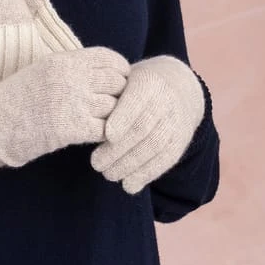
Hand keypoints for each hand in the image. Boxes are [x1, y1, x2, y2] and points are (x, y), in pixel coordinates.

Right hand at [0, 46, 129, 189]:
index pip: (110, 58)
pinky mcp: (72, 127)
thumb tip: (103, 72)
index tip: (119, 84)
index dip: (120, 71)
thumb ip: (71, 68)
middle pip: (118, 83)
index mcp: (63, 59)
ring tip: (106, 126)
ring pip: (115, 107)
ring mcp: (72, 101)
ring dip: (115, 118)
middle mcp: (70, 76)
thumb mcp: (42, 70)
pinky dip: (106, 136)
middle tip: (116, 110)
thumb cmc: (16, 99)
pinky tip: (97, 139)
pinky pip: (105, 130)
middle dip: (122, 96)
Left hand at [90, 55, 204, 194]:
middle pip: (143, 128)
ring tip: (108, 174)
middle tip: (96, 163)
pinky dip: (146, 174)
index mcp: (148, 80)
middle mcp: (165, 100)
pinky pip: (166, 160)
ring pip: (155, 146)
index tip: (107, 134)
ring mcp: (176, 122)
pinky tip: (128, 185)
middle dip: (119, 149)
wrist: (178, 86)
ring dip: (130, 165)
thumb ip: (108, 94)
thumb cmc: (135, 83)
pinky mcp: (180, 141)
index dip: (123, 118)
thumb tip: (83, 114)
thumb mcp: (122, 79)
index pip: (136, 99)